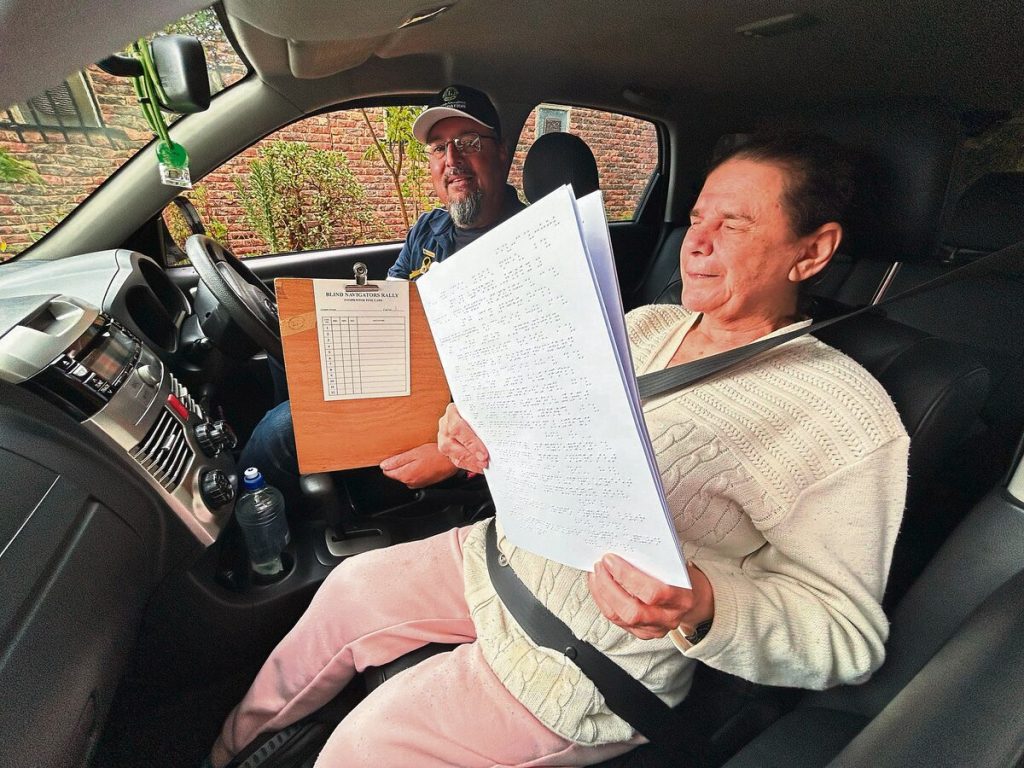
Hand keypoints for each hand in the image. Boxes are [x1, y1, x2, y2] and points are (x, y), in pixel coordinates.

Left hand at [379, 442, 458, 487]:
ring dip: (409, 467)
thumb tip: (384, 465)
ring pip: (406, 475)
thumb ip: (397, 461)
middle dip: (400, 465)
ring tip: (418, 458)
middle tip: (410, 455)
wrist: (451, 460)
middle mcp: (410, 483)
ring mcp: (418, 484)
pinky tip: (423, 463)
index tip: (396, 456)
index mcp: (406, 475)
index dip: (390, 463)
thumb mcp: (414, 453)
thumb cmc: (435, 455)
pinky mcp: (425, 483)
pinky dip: (416, 470)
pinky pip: (415, 477)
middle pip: (397, 474)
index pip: (388, 472)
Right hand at [437, 403, 489, 473]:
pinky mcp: (446, 448)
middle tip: (485, 461)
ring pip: (452, 454)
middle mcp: (445, 424)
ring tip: (483, 465)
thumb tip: (499, 432)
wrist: (465, 412)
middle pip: (452, 443)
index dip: (471, 442)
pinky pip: (456, 460)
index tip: (484, 453)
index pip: (457, 428)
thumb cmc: (475, 411)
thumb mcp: (478, 410)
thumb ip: (485, 418)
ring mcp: (443, 437)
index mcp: (452, 411)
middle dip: (471, 455)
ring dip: (470, 462)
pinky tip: (479, 467)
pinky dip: (469, 465)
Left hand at [587, 554, 713, 640]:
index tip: (610, 559)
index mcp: (682, 598)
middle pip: (632, 611)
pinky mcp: (642, 634)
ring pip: (620, 618)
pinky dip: (604, 601)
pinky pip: (617, 620)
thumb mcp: (675, 565)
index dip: (627, 576)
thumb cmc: (680, 577)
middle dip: (609, 587)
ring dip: (602, 593)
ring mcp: (655, 629)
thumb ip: (653, 561)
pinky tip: (599, 586)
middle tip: (600, 566)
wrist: (692, 600)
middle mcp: (669, 618)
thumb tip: (621, 549)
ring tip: (596, 574)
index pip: (653, 593)